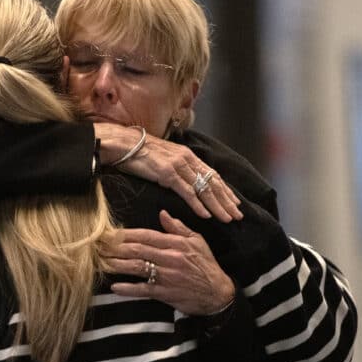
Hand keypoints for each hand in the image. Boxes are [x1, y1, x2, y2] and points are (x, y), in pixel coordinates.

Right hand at [93, 123, 241, 221]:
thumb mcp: (162, 158)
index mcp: (187, 155)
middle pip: (213, 182)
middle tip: (238, 215)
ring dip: (217, 205)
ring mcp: (178, 166)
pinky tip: (207, 215)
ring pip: (204, 189)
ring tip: (228, 218)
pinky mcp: (167, 174)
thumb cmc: (138, 152)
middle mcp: (187, 159)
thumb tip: (181, 179)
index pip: (212, 175)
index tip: (234, 202)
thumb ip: (175, 168)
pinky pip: (187, 192)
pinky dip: (198, 205)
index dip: (225, 190)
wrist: (123, 143)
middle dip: (227, 200)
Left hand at [102, 210, 235, 315]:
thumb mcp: (197, 241)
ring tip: (100, 263)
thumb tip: (162, 213)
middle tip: (98, 246)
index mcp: (176, 244)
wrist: (217, 293)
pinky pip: (144, 290)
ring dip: (117, 265)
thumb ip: (178, 228)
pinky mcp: (165, 293)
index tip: (110, 233)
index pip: (146, 235)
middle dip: (115, 247)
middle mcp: (170, 258)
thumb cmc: (206, 265)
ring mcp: (167, 276)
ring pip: (137, 267)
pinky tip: (115, 287)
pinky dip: (129, 288)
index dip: (126, 234)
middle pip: (137, 250)